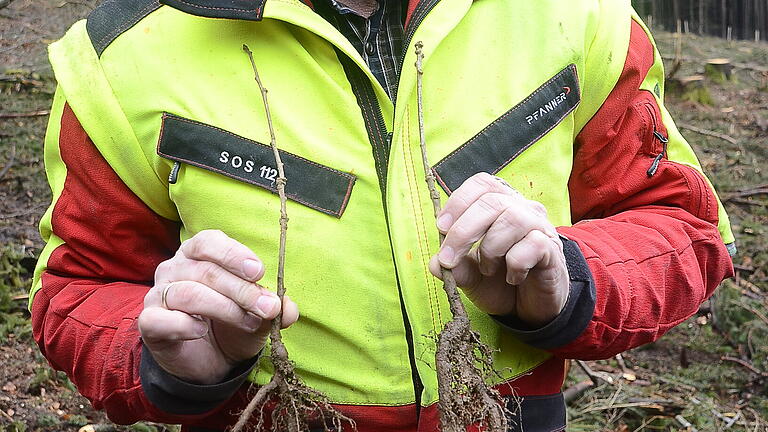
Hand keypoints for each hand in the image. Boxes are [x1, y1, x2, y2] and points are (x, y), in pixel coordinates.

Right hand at [138, 230, 298, 383]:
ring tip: (249, 322)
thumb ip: (274, 309)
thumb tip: (288, 309)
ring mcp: (158, 294)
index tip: (258, 272)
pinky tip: (201, 331)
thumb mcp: (259, 316)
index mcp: (199, 255)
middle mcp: (175, 268)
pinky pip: (161, 318)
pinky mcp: (150, 322)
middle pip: (206, 271)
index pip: (209, 242)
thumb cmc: (232, 325)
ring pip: (189, 293)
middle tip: (268, 308)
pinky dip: (185, 325)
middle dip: (242, 290)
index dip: (233, 254)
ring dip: (225, 308)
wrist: (208, 361)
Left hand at [428, 173, 568, 326]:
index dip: (458, 201)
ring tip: (488, 269)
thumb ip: (454, 266)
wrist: (529, 309)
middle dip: (462, 231)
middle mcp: (522, 209)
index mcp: (500, 204)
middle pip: (492, 201)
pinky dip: (515, 265)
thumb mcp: (469, 275)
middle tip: (448, 259)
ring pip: (513, 219)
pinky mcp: (552, 249)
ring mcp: (540, 227)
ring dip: (490, 248)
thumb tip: (435, 263)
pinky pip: (532, 245)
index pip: (482, 184)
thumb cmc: (498, 282)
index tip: (441, 227)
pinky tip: (513, 277)